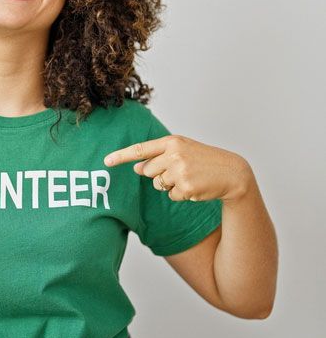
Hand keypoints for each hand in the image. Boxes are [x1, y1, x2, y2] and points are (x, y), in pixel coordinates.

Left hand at [103, 134, 252, 202]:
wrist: (232, 172)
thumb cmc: (203, 160)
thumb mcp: (182, 151)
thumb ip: (158, 157)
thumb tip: (137, 168)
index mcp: (172, 142)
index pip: (140, 149)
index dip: (121, 156)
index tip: (106, 161)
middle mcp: (174, 155)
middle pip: (147, 171)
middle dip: (158, 174)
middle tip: (179, 170)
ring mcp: (180, 172)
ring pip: (158, 185)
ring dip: (170, 185)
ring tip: (189, 177)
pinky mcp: (186, 188)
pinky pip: (171, 196)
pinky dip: (181, 195)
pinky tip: (195, 187)